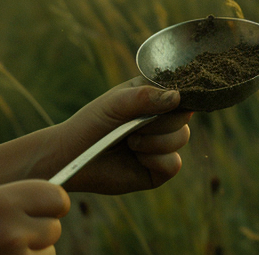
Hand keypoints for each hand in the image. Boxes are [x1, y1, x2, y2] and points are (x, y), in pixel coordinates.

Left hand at [40, 78, 191, 193]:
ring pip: (181, 137)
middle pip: (183, 115)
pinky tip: (136, 157)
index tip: (167, 101)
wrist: (74, 157)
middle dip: (159, 121)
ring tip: (130, 142)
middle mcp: (161, 118)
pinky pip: (174, 164)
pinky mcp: (159, 169)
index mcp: (152, 96)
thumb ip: (144, 96)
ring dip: (154, 141)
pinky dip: (155, 160)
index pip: (180, 90)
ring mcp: (161, 144)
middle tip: (133, 125)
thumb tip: (178, 97)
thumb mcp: (116, 103)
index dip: (178, 95)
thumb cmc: (91, 124)